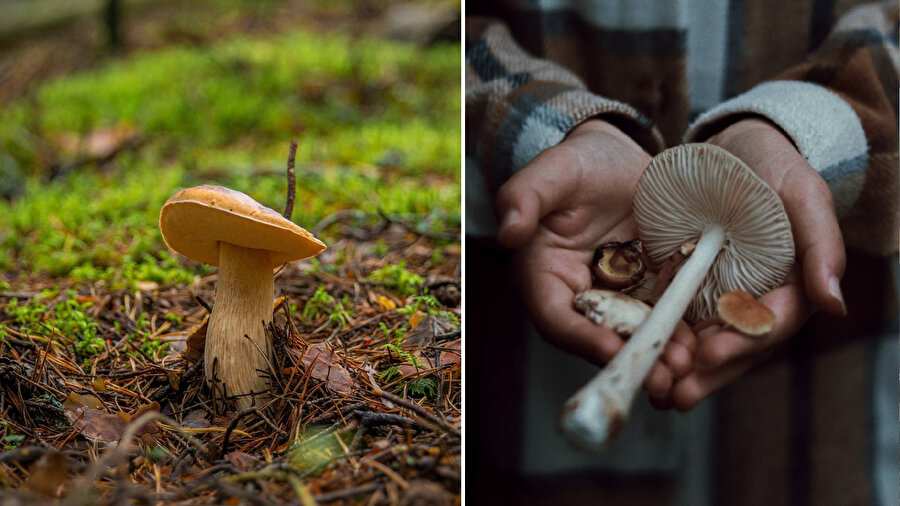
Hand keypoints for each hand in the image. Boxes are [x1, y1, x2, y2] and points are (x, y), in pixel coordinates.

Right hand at [496, 119, 693, 396]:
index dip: (581, 337)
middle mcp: (578, 296)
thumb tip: (508, 232)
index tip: (611, 348)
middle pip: (599, 338)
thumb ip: (524, 197)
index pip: (556, 317)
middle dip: (630, 359)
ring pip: (636, 335)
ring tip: (688, 365)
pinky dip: (682, 332)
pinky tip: (704, 344)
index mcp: (545, 275)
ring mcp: (617, 297)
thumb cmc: (580, 162)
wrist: (621, 159)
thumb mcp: (553, 172)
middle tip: (661, 376)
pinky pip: (665, 316)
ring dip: (660, 355)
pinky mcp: (649, 291)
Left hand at [662, 117, 846, 410]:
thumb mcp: (802, 194)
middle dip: (706, 374)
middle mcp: (756, 300)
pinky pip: (677, 318)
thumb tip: (835, 306)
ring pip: (705, 342)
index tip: (710, 355)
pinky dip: (662, 338)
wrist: (733, 149)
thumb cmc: (774, 167)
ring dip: (681, 369)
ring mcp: (721, 297)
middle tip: (675, 395)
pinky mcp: (690, 287)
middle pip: (734, 346)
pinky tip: (638, 354)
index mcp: (790, 287)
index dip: (741, 343)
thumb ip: (821, 245)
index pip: (770, 325)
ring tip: (654, 390)